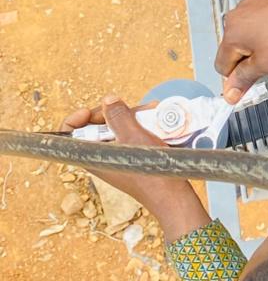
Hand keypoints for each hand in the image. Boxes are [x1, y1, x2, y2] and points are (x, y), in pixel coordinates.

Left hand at [60, 96, 209, 241]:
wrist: (170, 195)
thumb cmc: (149, 172)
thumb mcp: (133, 137)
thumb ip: (118, 116)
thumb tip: (108, 100)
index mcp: (92, 155)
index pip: (69, 134)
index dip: (77, 117)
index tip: (94, 109)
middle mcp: (100, 157)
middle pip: (97, 125)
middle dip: (116, 112)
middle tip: (133, 109)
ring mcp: (115, 157)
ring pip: (116, 128)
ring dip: (133, 117)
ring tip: (151, 113)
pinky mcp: (129, 158)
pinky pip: (129, 135)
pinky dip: (140, 126)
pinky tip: (155, 122)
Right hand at [215, 0, 267, 102]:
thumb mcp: (267, 63)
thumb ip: (245, 79)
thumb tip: (231, 92)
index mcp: (232, 33)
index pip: (221, 66)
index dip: (236, 78)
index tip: (249, 82)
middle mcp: (236, 15)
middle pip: (234, 48)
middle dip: (249, 58)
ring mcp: (248, 3)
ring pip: (246, 32)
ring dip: (258, 41)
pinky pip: (257, 17)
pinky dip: (266, 25)